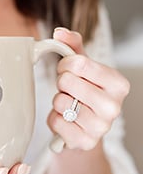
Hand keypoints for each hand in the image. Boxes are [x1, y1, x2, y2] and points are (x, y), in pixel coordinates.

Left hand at [48, 27, 129, 150]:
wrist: (85, 125)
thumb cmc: (84, 92)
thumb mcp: (82, 67)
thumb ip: (73, 45)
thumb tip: (59, 32)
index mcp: (118, 84)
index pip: (78, 63)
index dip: (66, 65)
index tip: (68, 70)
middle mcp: (114, 107)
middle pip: (66, 81)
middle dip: (61, 83)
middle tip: (69, 89)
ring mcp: (100, 128)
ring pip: (59, 102)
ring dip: (58, 101)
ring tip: (69, 104)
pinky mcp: (83, 142)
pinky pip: (55, 122)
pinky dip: (54, 118)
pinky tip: (66, 119)